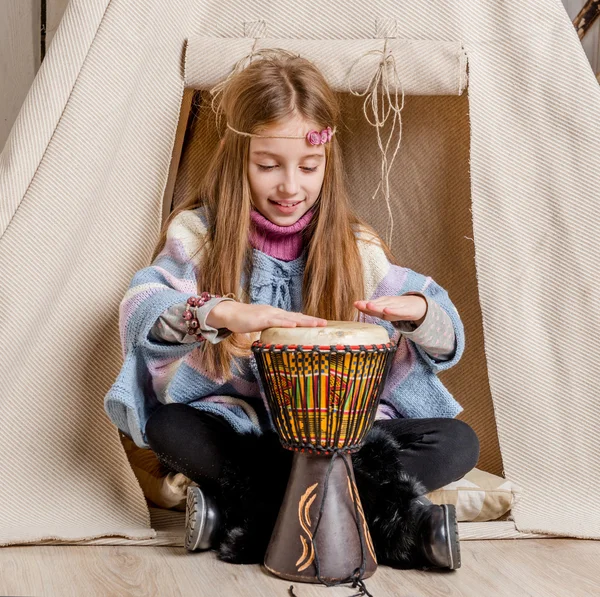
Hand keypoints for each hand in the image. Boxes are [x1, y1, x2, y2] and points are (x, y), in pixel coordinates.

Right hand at [206, 301, 327, 333]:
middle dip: (312, 320)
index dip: (308, 321)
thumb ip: (271, 330)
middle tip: (326, 323)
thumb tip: (278, 337)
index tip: (320, 324)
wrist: (230, 313)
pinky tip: (294, 325)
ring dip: (304, 321)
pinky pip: (275, 321)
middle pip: (297, 317)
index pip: (295, 318)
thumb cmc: (244, 320)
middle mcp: (276, 313)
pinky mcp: (261, 319)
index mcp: (276, 315)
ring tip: (317, 324)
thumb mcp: (261, 325)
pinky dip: (286, 323)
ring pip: (290, 318)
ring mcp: (269, 314)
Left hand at [354, 295, 427, 325]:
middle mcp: (389, 305)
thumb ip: (371, 309)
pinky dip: (392, 310)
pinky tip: (386, 310)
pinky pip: (398, 311)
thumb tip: (356, 305)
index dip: (363, 306)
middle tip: (359, 304)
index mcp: (383, 305)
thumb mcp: (384, 308)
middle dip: (368, 305)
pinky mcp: (406, 310)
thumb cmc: (397, 307)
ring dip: (377, 306)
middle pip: (377, 306)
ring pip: (386, 307)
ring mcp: (397, 307)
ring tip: (369, 305)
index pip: (372, 306)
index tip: (355, 304)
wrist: (417, 306)